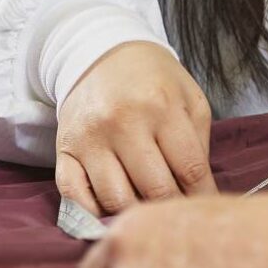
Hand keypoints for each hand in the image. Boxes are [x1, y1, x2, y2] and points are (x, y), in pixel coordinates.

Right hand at [54, 41, 215, 215]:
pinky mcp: (63, 150)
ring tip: (147, 210)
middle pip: (155, 191)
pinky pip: (75, 198)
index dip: (202, 197)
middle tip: (177, 214)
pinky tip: (112, 210)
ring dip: (136, 214)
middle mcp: (122, 122)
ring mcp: (89, 138)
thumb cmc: (153, 81)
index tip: (204, 209)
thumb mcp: (189, 99)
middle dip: (172, 210)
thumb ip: (199, 145)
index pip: (190, 171)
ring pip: (116, 201)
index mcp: (161, 106)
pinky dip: (95, 214)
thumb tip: (200, 195)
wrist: (101, 54)